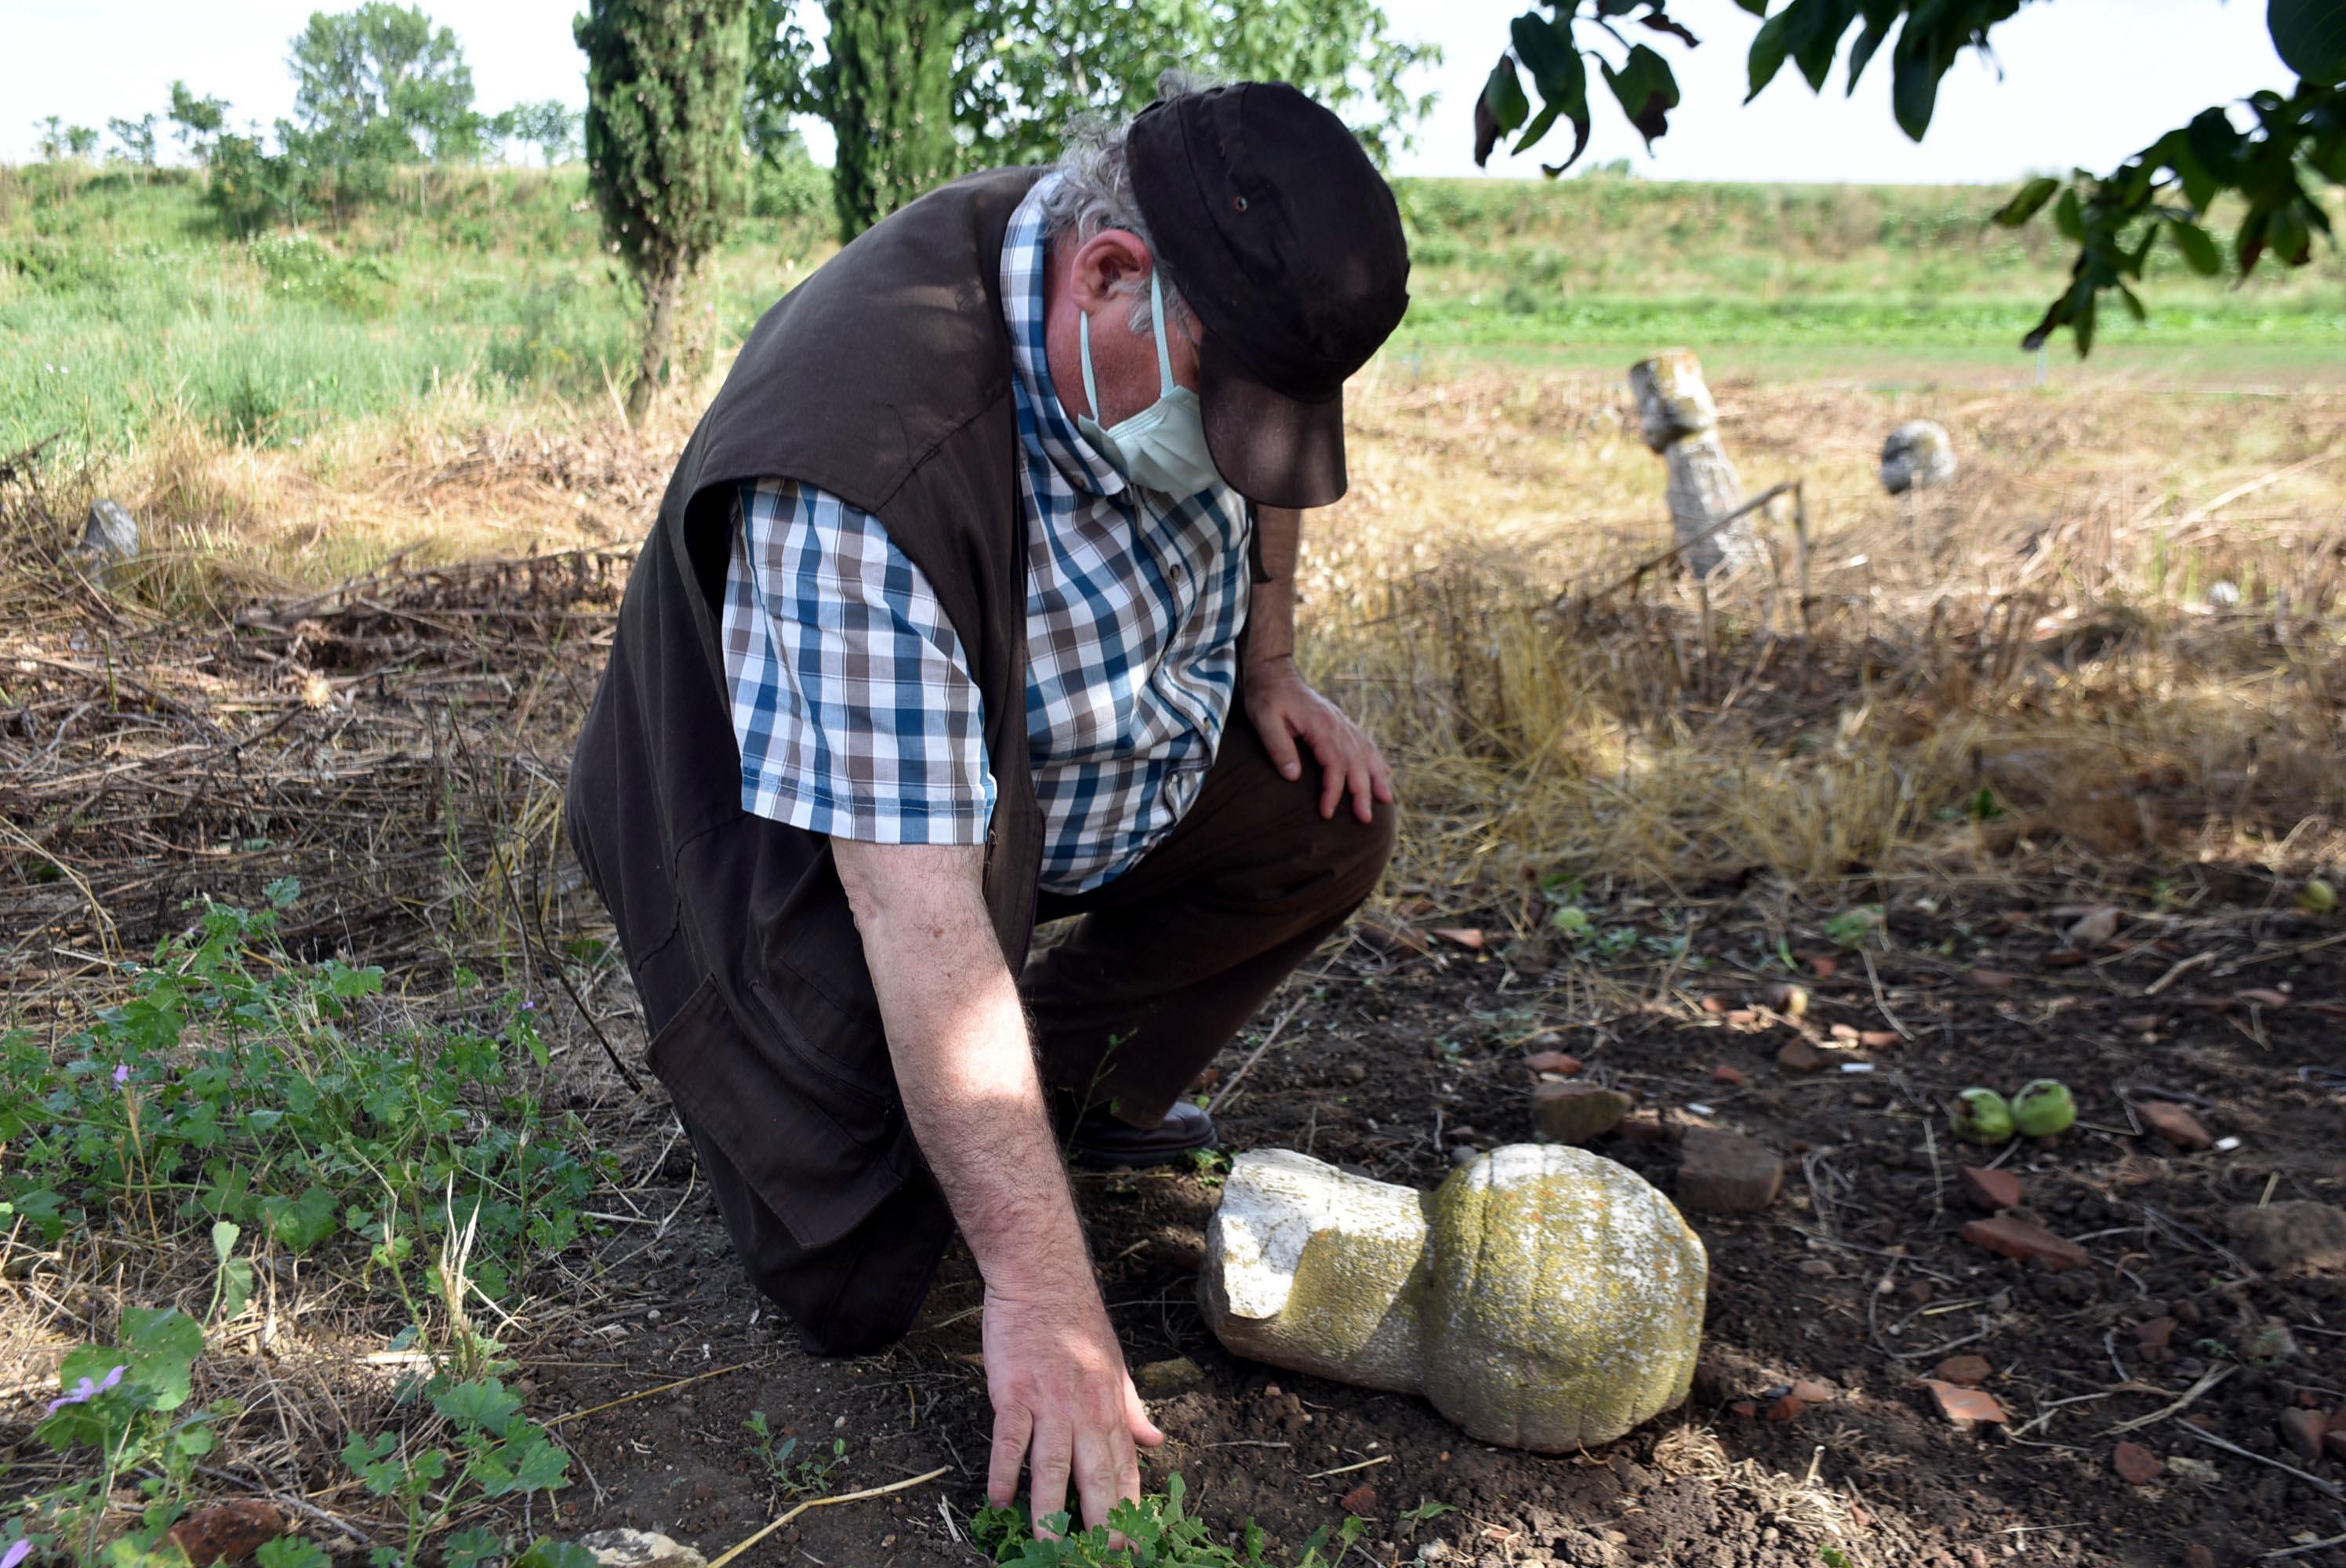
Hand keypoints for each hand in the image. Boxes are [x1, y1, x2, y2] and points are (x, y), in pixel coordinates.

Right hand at [983, 1281, 1163, 1535]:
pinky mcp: (1014, 1391)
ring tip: (1051, 1549)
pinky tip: (1000, 1501)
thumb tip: (1157, 1441)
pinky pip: (1010, 1439)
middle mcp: (1085, 1408)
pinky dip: (1004, 1472)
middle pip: (1095, 1476)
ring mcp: (1049, 1401)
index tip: (1132, 1544)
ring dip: (1051, 1512)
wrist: (1042, 1277)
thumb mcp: (1114, 1365)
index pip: (1125, 1468)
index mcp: (1111, 1405)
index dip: (1129, 1510)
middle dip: (1100, 1524)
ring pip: (1052, 1467)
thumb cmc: (1076, 1322)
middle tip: (1101, 1559)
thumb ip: (1132, 1408)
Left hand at [1244, 655, 1394, 823]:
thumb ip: (1279, 747)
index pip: (1334, 765)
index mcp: (1321, 726)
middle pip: (1356, 763)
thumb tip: (1294, 777)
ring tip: (1386, 800)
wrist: (1273, 671)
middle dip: (1362, 793)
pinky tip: (1384, 773)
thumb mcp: (1264, 720)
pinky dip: (1375, 760)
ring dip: (1376, 778)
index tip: (1327, 813)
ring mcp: (1341, 723)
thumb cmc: (1266, 696)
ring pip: (1365, 754)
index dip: (1333, 791)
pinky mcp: (1339, 723)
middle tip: (1365, 819)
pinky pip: (1364, 743)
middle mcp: (1337, 725)